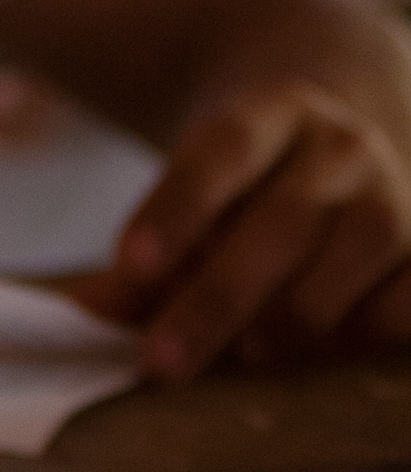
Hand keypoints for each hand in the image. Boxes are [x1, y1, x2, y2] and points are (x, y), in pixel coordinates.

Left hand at [83, 77, 410, 373]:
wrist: (347, 140)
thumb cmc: (247, 191)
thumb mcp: (193, 192)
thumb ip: (147, 257)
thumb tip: (91, 312)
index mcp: (271, 110)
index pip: (222, 150)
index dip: (177, 207)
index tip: (130, 266)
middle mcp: (342, 144)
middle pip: (284, 217)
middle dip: (220, 296)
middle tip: (163, 361)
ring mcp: (398, 189)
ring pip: (360, 248)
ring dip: (300, 313)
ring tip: (247, 357)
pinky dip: (368, 330)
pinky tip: (320, 358)